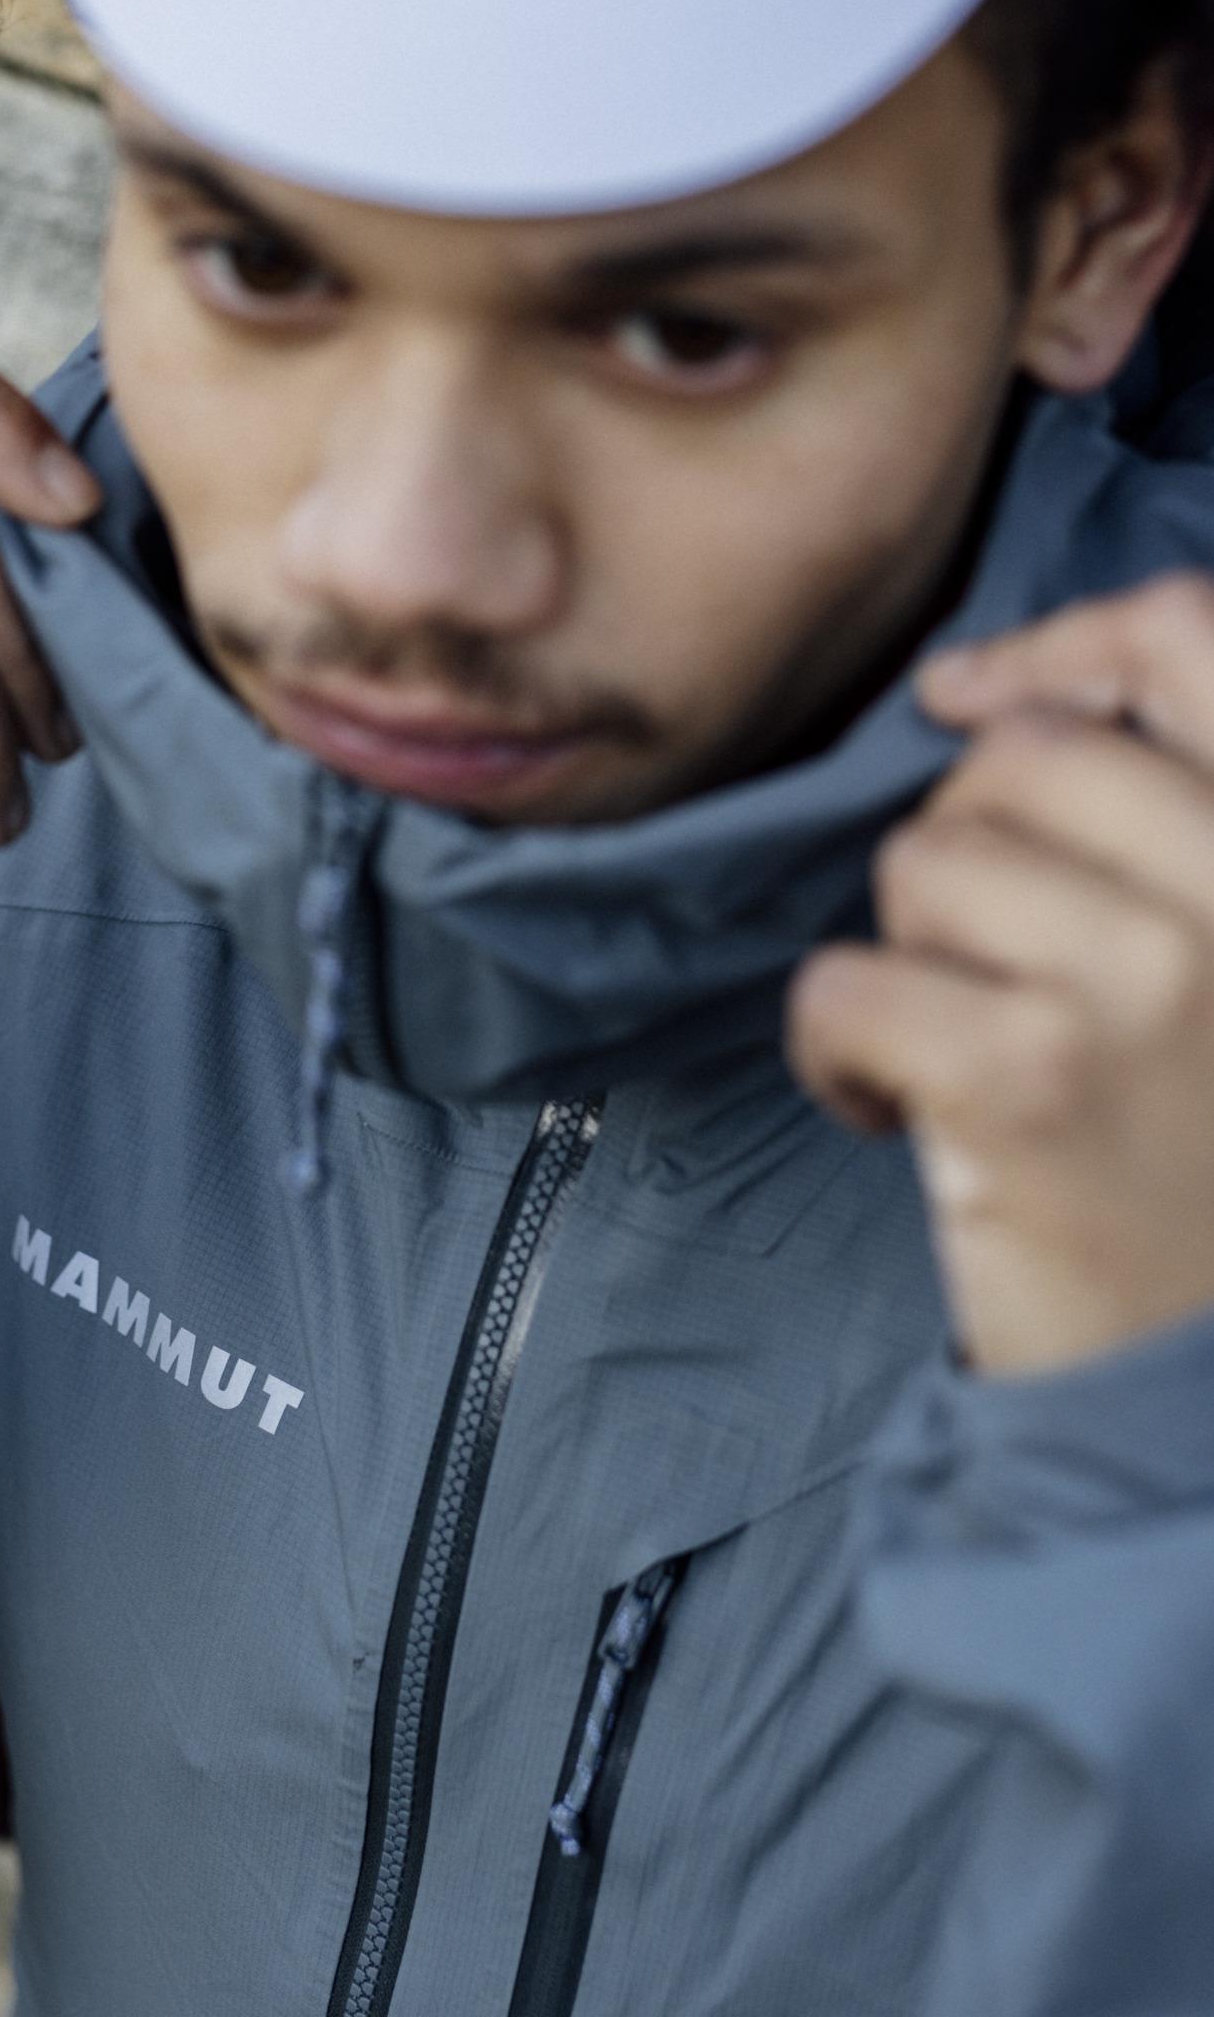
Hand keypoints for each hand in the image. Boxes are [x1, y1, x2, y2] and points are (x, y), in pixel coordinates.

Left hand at [789, 573, 1213, 1375]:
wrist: (1199, 1381)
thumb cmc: (1198, 1156)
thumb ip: (1165, 822)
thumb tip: (987, 688)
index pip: (1190, 635)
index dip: (1059, 641)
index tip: (964, 693)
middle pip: (1016, 756)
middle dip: (963, 851)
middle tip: (989, 971)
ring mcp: (1143, 979)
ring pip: (923, 865)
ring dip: (908, 959)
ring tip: (965, 1056)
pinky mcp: (1025, 1076)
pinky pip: (845, 981)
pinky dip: (839, 1051)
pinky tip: (899, 1110)